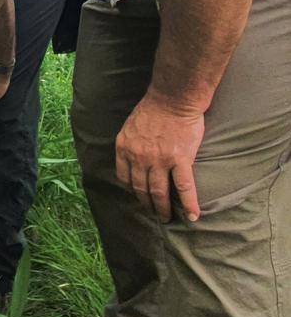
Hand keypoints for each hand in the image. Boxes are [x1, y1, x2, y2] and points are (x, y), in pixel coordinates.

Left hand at [115, 90, 204, 222]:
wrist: (173, 98)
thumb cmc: (153, 108)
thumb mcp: (130, 126)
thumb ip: (130, 144)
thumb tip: (132, 158)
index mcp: (124, 147)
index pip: (123, 177)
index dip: (131, 190)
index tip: (137, 196)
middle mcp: (139, 157)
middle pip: (141, 188)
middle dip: (146, 204)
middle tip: (153, 213)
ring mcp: (159, 160)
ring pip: (159, 192)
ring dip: (162, 208)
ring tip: (167, 218)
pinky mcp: (180, 160)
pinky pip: (184, 187)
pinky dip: (189, 204)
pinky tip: (192, 216)